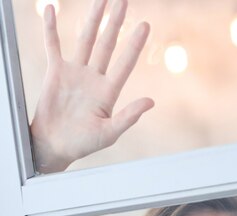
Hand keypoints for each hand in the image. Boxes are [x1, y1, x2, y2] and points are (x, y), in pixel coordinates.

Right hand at [31, 0, 153, 172]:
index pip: (125, 63)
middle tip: (123, 0)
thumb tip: (151, 102)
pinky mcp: (55, 72)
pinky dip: (51, 28)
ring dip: (93, 18)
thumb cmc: (83, 144)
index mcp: (108, 92)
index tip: (145, 25)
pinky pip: (53, 45)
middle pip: (107, 44)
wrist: (54, 146)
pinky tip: (53, 9)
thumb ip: (128, 117)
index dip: (134, 45)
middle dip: (115, 22)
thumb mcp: (109, 133)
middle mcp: (94, 78)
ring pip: (86, 39)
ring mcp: (75, 73)